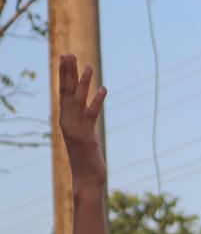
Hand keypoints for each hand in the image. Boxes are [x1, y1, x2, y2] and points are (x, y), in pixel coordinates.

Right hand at [58, 54, 106, 187]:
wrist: (86, 179)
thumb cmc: (87, 159)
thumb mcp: (85, 136)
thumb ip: (86, 122)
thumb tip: (89, 111)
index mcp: (66, 120)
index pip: (63, 93)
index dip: (63, 75)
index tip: (65, 58)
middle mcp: (67, 122)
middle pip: (67, 93)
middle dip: (68, 72)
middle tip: (68, 54)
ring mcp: (76, 129)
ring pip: (78, 101)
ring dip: (83, 83)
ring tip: (88, 66)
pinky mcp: (87, 137)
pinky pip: (92, 115)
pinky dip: (97, 101)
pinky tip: (103, 89)